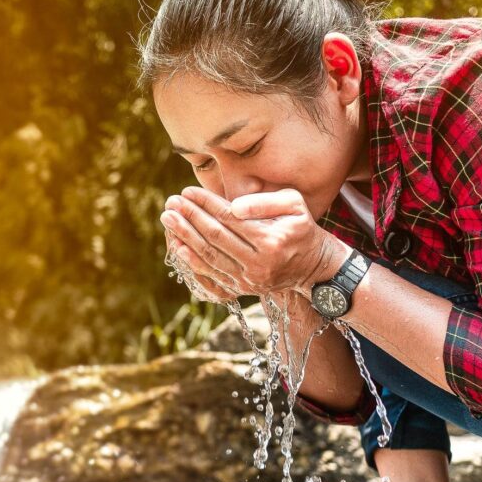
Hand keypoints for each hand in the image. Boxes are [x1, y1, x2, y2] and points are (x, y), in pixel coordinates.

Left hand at [160, 186, 346, 296]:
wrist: (314, 267)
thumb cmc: (301, 228)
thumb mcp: (294, 205)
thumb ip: (264, 201)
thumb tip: (233, 206)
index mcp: (271, 239)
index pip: (229, 218)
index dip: (206, 204)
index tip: (187, 192)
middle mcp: (259, 263)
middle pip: (215, 237)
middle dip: (189, 218)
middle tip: (170, 203)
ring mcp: (249, 279)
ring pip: (209, 256)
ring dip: (185, 237)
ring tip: (168, 218)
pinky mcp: (242, 290)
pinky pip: (212, 275)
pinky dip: (192, 261)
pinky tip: (177, 246)